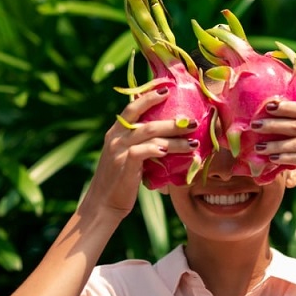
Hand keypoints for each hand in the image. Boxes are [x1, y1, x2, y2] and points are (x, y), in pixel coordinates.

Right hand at [81, 87, 197, 216]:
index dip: (149, 97)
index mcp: (116, 132)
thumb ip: (141, 146)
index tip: (167, 90)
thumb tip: (168, 141)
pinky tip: (169, 151)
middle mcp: (115, 138)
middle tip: (193, 122)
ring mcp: (118, 151)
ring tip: (193, 142)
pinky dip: (156, 149)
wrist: (102, 205)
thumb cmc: (120, 183)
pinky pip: (142, 151)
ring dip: (175, 138)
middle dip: (172, 120)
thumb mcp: (127, 159)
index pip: (132, 107)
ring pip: (150, 135)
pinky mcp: (124, 165)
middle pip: (146, 120)